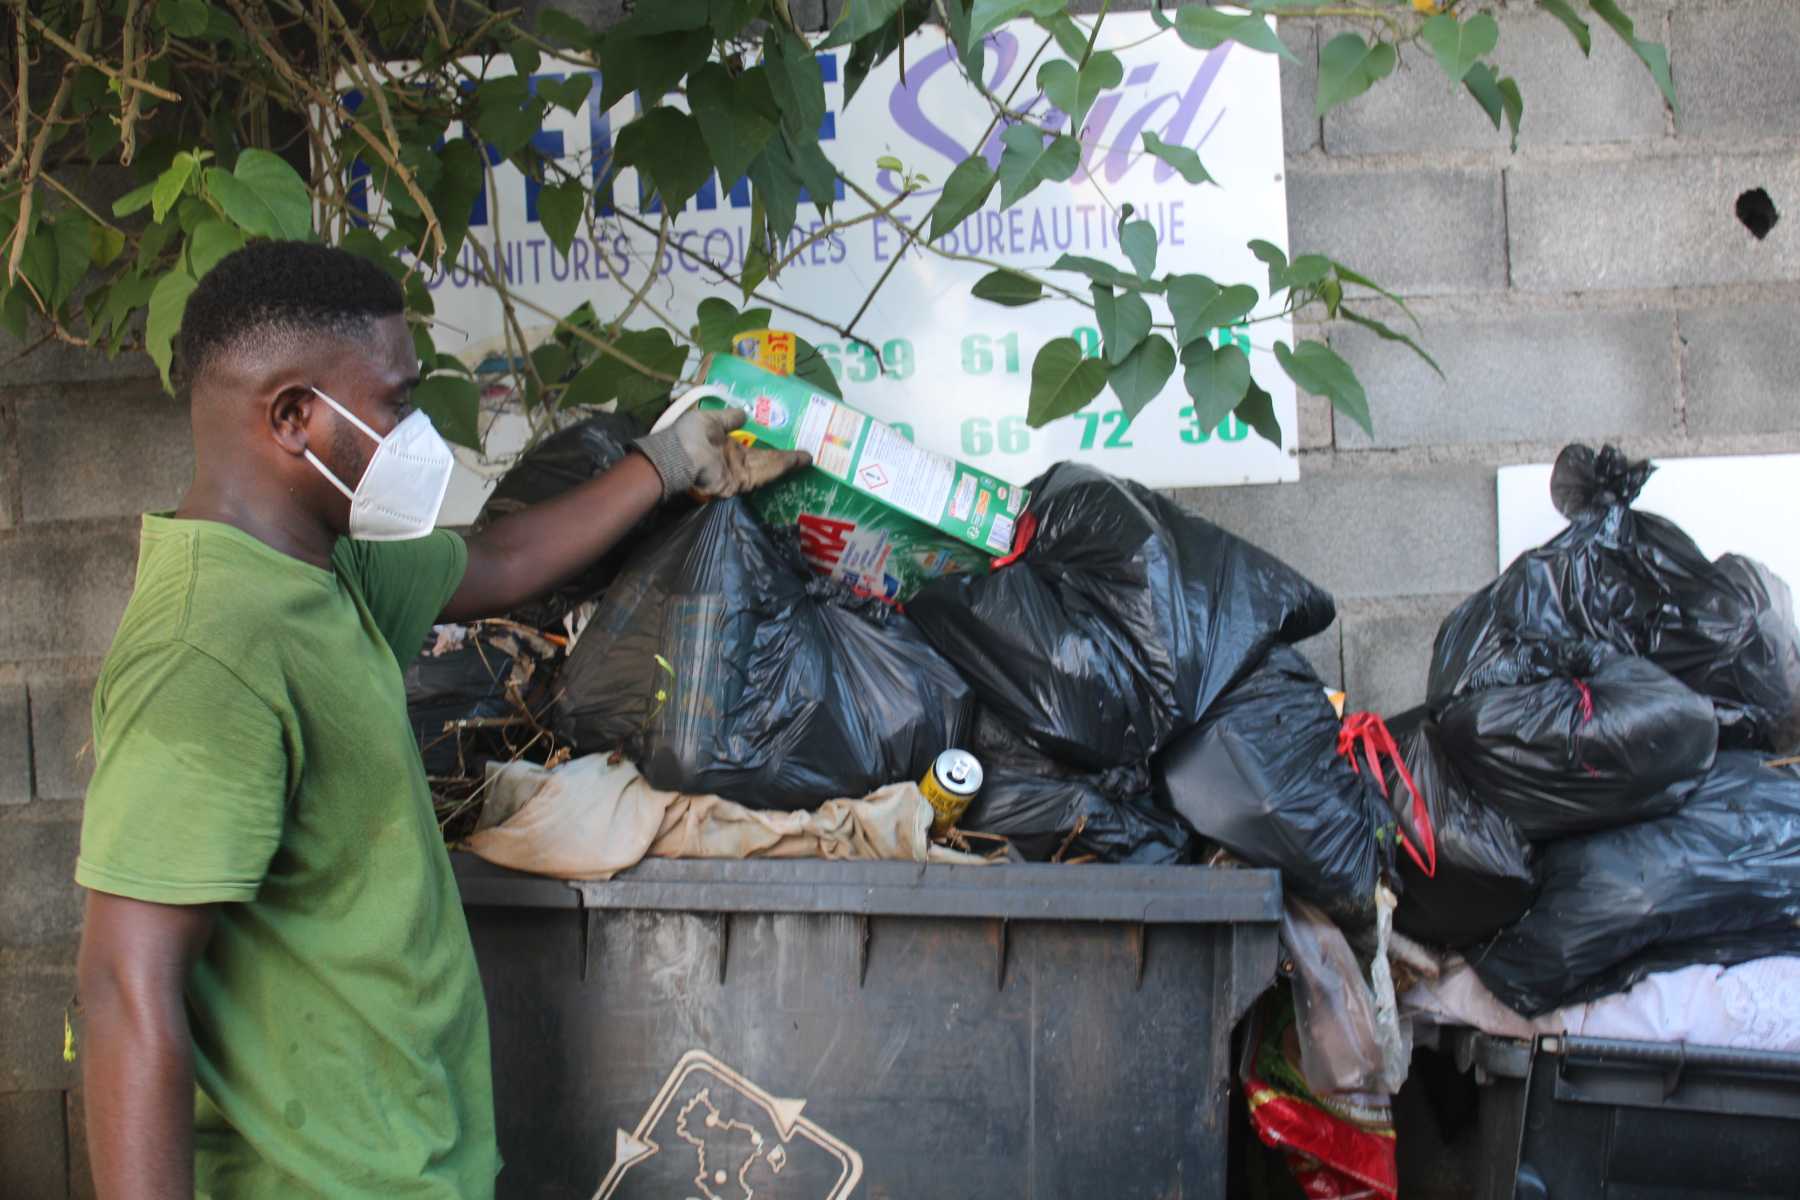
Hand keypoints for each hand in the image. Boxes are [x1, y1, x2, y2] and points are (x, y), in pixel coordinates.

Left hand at [635, 402, 811, 499]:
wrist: (678, 456)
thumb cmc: (689, 435)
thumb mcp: (710, 419)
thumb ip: (728, 418)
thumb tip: (744, 413)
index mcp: (726, 446)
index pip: (753, 448)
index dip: (770, 446)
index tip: (787, 440)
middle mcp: (733, 462)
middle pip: (764, 460)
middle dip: (785, 458)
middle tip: (806, 454)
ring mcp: (736, 474)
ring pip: (767, 467)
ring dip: (787, 463)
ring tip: (807, 458)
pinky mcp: (738, 483)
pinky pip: (762, 475)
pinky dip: (779, 468)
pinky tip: (795, 462)